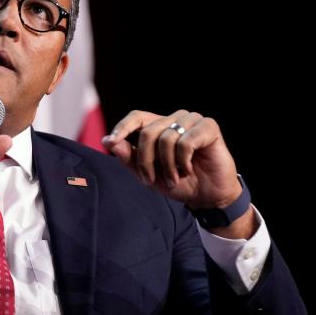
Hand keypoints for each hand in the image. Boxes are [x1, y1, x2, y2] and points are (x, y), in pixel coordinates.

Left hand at [101, 109, 242, 209]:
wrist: (206, 197)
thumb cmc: (178, 182)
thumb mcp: (147, 173)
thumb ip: (128, 156)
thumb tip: (107, 140)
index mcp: (159, 125)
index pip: (136, 117)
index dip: (122, 127)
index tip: (110, 141)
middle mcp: (175, 118)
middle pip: (148, 132)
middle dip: (146, 161)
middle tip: (150, 181)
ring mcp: (192, 120)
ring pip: (166, 138)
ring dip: (167, 166)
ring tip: (175, 178)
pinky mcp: (209, 126)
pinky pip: (185, 142)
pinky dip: (183, 161)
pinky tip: (188, 169)